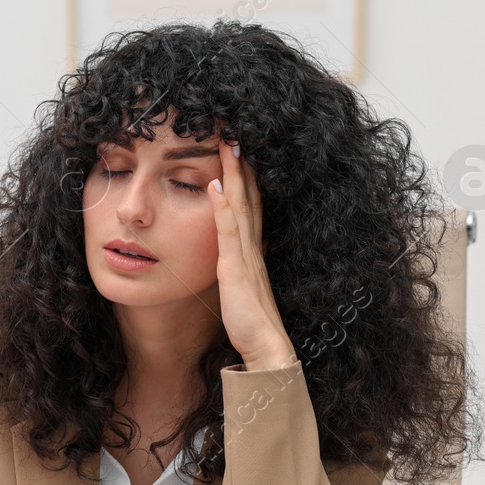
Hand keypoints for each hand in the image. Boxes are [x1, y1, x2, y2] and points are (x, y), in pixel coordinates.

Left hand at [211, 139, 297, 371]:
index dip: (245, 179)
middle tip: (237, 134)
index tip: (239, 153)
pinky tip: (216, 185)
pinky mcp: (237, 269)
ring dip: (235, 175)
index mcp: (252, 252)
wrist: (268, 350)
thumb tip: (225, 259)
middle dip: (243, 166)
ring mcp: (246, 256)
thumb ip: (235, 270)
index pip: (250, 207)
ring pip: (241, 206)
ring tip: (229, 145)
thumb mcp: (240, 290)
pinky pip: (229, 232)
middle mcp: (253, 248)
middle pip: (249, 198)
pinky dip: (223, 207)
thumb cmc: (251, 325)